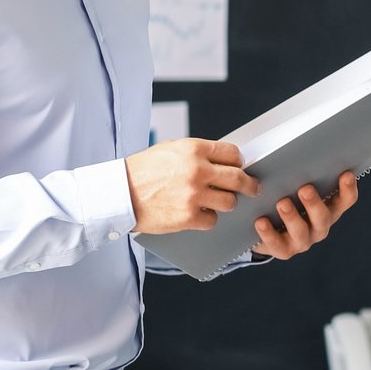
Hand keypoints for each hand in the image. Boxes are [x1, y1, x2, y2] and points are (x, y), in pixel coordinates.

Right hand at [124, 138, 258, 233]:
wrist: (117, 195)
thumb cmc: (141, 172)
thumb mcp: (169, 150)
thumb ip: (197, 154)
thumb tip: (224, 161)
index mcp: (193, 149)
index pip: (233, 153)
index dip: (238, 162)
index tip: (240, 168)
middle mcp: (197, 171)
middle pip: (240, 179)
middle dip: (249, 185)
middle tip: (253, 189)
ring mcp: (194, 195)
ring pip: (230, 202)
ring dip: (224, 203)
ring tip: (212, 202)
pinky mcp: (189, 216)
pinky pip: (213, 220)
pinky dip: (206, 219)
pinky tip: (195, 213)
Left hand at [251, 172, 358, 260]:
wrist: (267, 230)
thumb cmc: (285, 200)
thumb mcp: (294, 189)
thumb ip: (300, 176)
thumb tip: (295, 154)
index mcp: (329, 209)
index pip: (345, 201)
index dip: (348, 189)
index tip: (346, 174)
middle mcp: (319, 226)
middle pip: (323, 217)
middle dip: (314, 204)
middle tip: (305, 189)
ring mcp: (303, 240)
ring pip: (301, 232)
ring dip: (292, 217)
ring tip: (282, 203)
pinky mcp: (284, 250)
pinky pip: (277, 244)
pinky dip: (268, 233)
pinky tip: (260, 221)